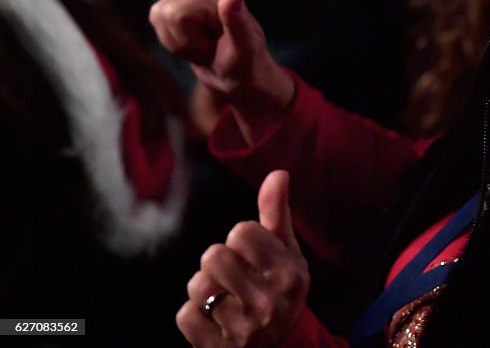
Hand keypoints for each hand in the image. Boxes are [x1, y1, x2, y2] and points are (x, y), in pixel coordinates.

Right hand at [149, 0, 294, 131]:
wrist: (239, 77)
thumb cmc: (244, 65)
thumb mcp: (243, 48)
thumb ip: (237, 21)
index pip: (179, 16)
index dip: (190, 41)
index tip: (214, 47)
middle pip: (166, 13)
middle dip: (183, 42)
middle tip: (208, 49)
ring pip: (158, 15)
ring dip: (178, 43)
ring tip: (204, 47)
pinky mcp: (183, 1)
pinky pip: (157, 18)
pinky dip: (172, 40)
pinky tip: (194, 43)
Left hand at [177, 171, 310, 346]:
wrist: (283, 347)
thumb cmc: (280, 287)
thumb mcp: (287, 251)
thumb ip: (277, 213)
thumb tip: (278, 173)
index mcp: (288, 274)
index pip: (242, 232)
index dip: (242, 238)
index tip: (252, 253)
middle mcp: (267, 303)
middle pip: (214, 256)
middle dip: (220, 261)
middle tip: (235, 274)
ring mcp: (241, 330)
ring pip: (197, 286)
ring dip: (206, 287)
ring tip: (225, 296)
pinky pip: (185, 314)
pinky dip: (195, 313)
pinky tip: (216, 317)